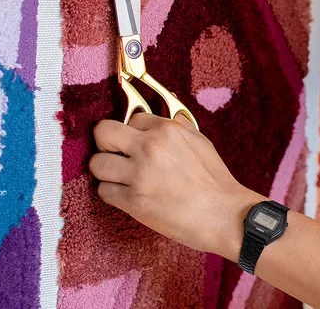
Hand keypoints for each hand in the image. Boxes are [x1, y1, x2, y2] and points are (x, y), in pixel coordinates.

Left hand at [89, 113, 263, 257]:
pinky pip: (103, 190)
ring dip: (107, 170)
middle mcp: (149, 147)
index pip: (131, 118)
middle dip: (107, 142)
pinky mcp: (133, 201)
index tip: (138, 143)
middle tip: (117, 154)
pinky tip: (128, 195)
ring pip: (97, 163)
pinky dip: (113, 193)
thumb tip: (166, 104)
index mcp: (167, 130)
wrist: (222, 214)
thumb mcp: (199, 140)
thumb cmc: (214, 179)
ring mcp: (139, 175)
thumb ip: (176, 124)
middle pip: (103, 132)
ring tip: (122, 177)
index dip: (134, 132)